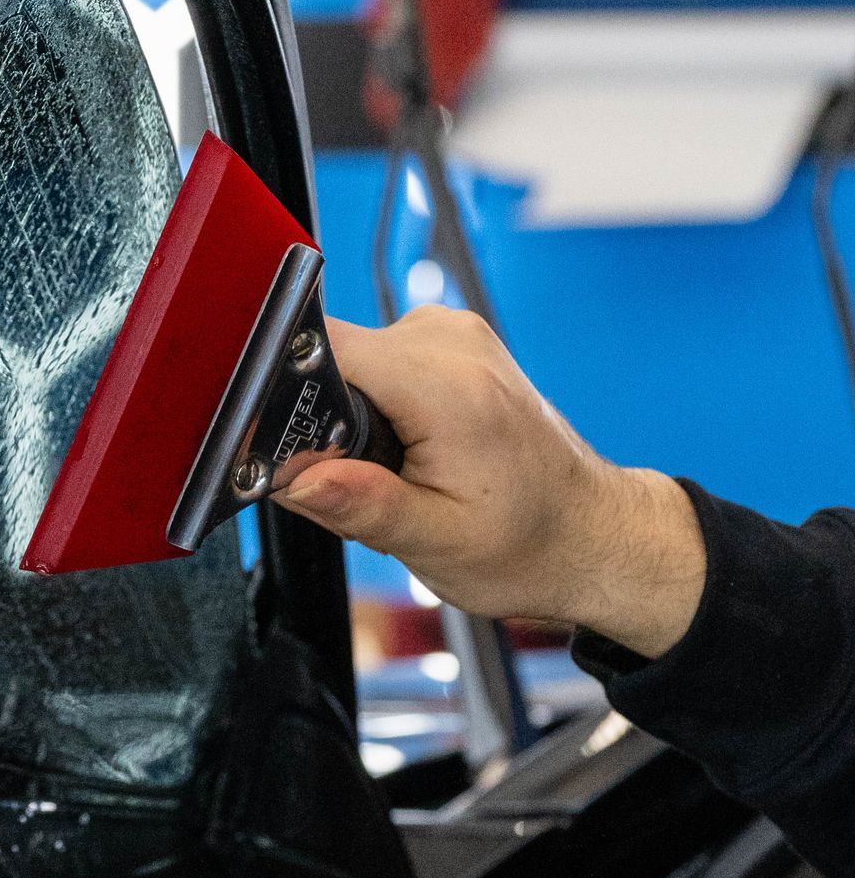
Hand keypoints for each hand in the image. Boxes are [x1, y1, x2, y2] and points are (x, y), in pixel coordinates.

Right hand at [271, 305, 707, 660]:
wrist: (592, 534)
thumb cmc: (528, 544)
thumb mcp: (436, 544)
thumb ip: (359, 505)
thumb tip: (292, 478)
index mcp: (448, 387)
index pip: (324, 349)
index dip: (285, 395)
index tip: (288, 450)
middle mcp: (451, 342)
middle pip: (331, 354)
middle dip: (322, 419)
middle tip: (362, 481)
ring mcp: (453, 333)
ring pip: (350, 356)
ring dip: (349, 413)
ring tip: (395, 468)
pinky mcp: (451, 340)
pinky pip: (378, 357)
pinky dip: (374, 402)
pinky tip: (407, 447)